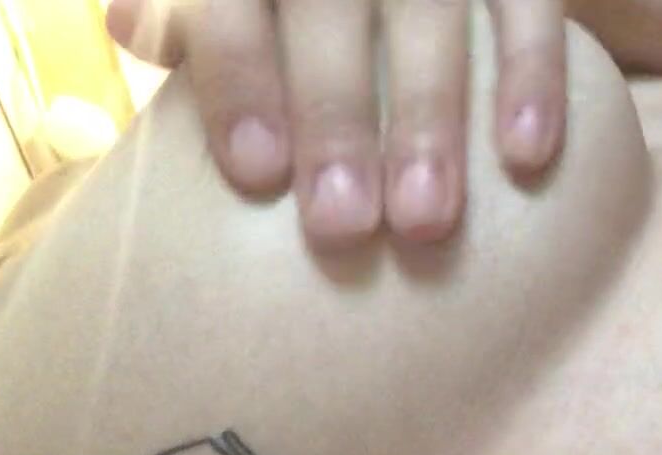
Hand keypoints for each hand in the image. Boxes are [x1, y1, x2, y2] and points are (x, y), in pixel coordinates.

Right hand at [106, 0, 661, 248]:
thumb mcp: (651, 2)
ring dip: (304, 97)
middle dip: (407, 114)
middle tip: (405, 233)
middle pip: (417, 9)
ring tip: (308, 211)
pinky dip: (209, 53)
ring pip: (308, 1)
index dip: (531, 71)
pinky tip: (187, 105)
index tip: (529, 166)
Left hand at [108, 0, 570, 248]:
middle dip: (337, 115)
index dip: (239, 75)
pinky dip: (530, 75)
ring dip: (427, 118)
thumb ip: (191, 3)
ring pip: (432, 12)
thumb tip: (130, 26)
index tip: (256, 173)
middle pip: (331, 7)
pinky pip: (531, 3)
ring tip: (425, 222)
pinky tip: (526, 155)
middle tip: (342, 225)